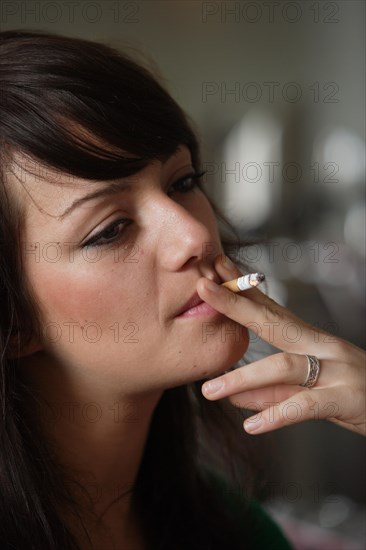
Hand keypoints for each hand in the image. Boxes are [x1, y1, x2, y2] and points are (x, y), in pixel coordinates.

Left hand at [196, 254, 365, 435]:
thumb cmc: (356, 394)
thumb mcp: (311, 390)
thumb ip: (273, 393)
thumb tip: (234, 397)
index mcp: (312, 340)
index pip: (271, 310)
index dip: (242, 291)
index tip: (216, 271)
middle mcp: (323, 347)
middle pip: (274, 321)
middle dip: (236, 305)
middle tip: (203, 290)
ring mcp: (336, 371)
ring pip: (283, 366)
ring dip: (243, 378)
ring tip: (210, 390)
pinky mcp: (347, 399)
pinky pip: (306, 406)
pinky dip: (277, 415)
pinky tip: (252, 426)